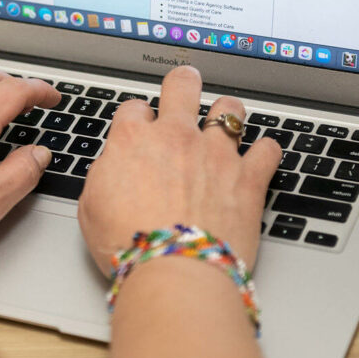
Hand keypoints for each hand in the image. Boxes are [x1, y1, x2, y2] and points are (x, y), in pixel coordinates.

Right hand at [78, 65, 280, 276]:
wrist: (173, 274)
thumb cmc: (129, 247)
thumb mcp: (90, 208)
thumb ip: (103, 174)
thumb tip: (112, 166)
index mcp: (133, 141)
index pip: (135, 107)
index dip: (137, 117)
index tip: (140, 127)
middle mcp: (176, 137)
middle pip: (182, 86)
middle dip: (182, 83)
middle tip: (184, 86)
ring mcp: (216, 154)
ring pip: (230, 110)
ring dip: (227, 113)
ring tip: (226, 122)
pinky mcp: (248, 178)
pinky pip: (268, 150)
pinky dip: (266, 151)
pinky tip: (262, 156)